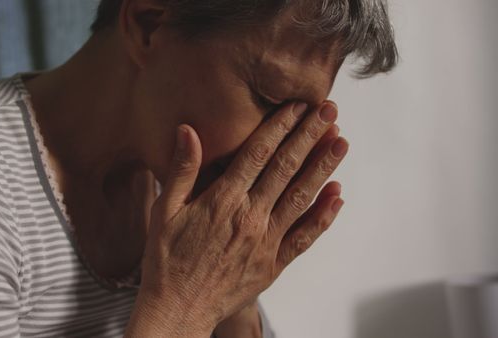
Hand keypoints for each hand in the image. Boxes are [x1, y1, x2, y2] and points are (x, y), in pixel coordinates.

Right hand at [125, 101, 347, 336]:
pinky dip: (324, 216)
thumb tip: (188, 130)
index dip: (279, 126)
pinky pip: (304, 236)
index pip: (258, 154)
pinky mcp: (273, 264)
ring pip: (302, 197)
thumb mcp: (163, 211)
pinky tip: (337, 195)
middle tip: (329, 110)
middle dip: (310, 136)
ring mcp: (265, 241)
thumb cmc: (166, 260)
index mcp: (222, 201)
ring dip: (324, 167)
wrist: (177, 309)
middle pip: (286, 169)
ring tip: (341, 141)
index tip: (296, 106)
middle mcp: (249, 217)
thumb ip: (181, 170)